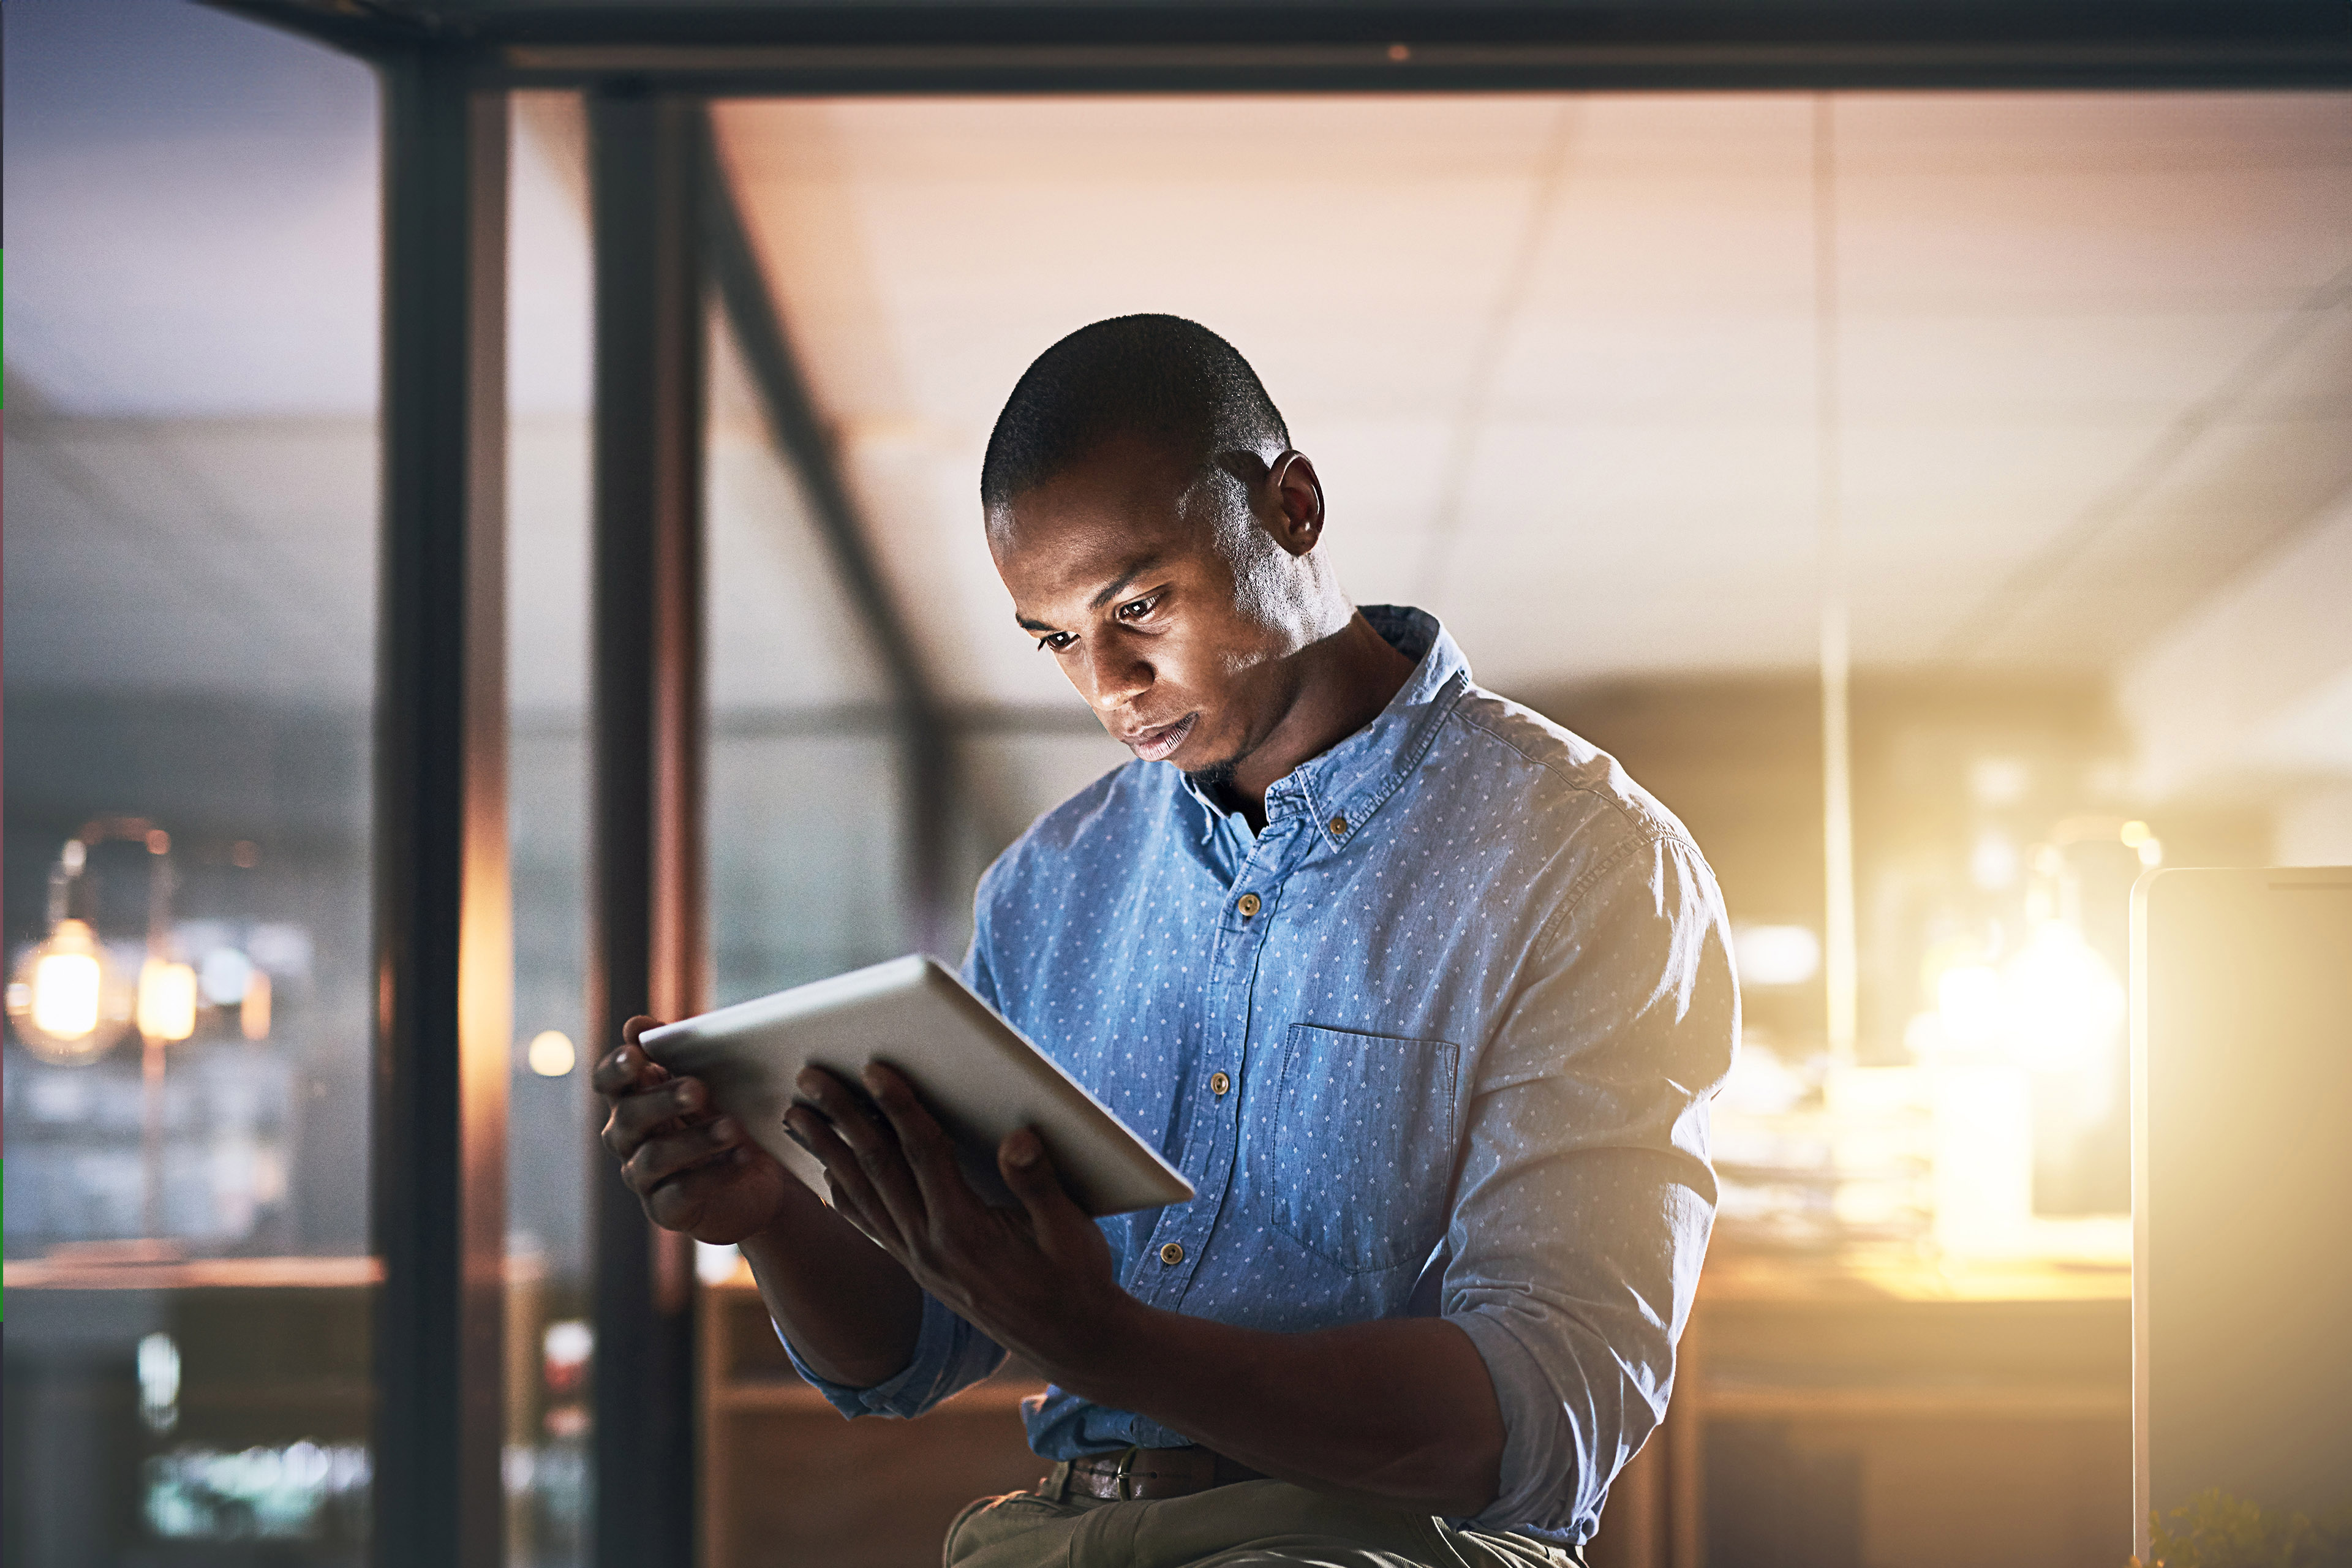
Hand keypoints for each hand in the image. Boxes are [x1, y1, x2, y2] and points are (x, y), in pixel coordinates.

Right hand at [595, 1016, 793, 1244]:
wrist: (757, 1182)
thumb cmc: (724, 1119)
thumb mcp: (711, 1084)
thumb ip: (677, 1054)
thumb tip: (636, 1023)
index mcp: (633, 1099)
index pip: (608, 1082)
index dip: (616, 1069)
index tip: (636, 1055)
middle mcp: (628, 1138)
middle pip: (630, 1116)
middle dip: (662, 1100)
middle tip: (698, 1089)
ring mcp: (643, 1177)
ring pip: (654, 1156)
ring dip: (695, 1139)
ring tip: (732, 1128)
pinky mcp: (666, 1210)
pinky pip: (683, 1192)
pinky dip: (715, 1173)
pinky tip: (743, 1158)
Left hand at [785, 1063, 1131, 1378]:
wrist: (1067, 1341)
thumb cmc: (1076, 1279)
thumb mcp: (1071, 1232)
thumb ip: (1039, 1185)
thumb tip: (1018, 1137)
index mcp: (965, 1231)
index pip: (923, 1155)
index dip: (900, 1107)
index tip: (874, 1070)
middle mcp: (928, 1246)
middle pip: (876, 1168)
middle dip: (842, 1117)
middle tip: (810, 1076)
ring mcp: (917, 1259)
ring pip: (861, 1194)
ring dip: (827, 1150)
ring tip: (797, 1114)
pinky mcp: (917, 1267)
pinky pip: (868, 1224)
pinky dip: (842, 1191)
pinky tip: (827, 1169)